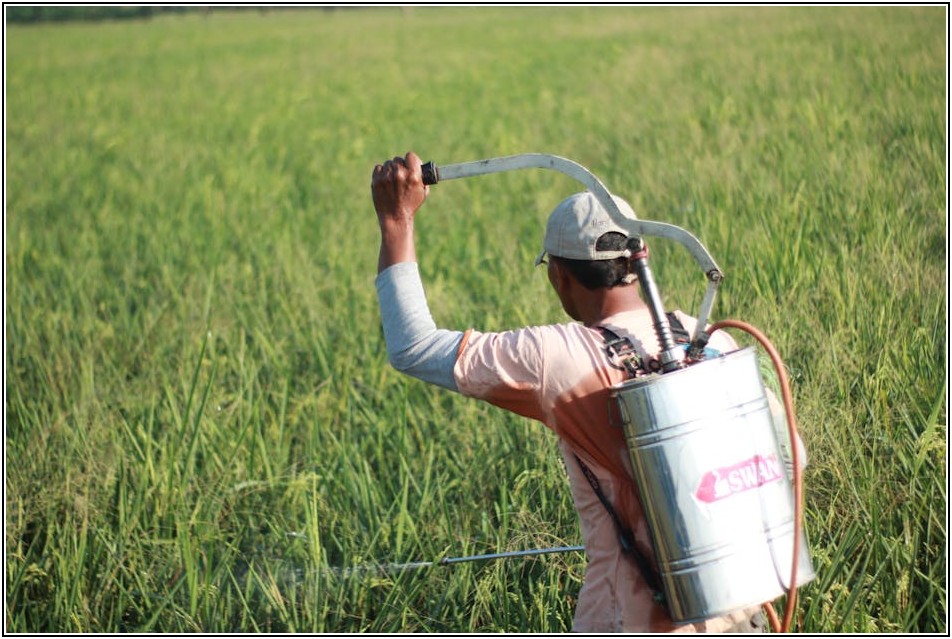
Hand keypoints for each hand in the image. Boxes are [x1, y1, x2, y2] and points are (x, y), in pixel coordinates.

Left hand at [372, 152, 426, 271]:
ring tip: (392, 181)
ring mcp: (386, 177)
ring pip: (388, 164)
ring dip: (390, 170)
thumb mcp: (423, 192)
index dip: (411, 160)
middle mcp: (399, 174)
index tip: (410, 165)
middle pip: (398, 159)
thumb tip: (420, 167)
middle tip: (401, 175)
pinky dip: (381, 173)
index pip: (410, 156)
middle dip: (400, 166)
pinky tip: (385, 182)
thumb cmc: (410, 206)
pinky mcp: (376, 181)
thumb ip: (422, 177)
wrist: (395, 218)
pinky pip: (378, 168)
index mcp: (413, 175)